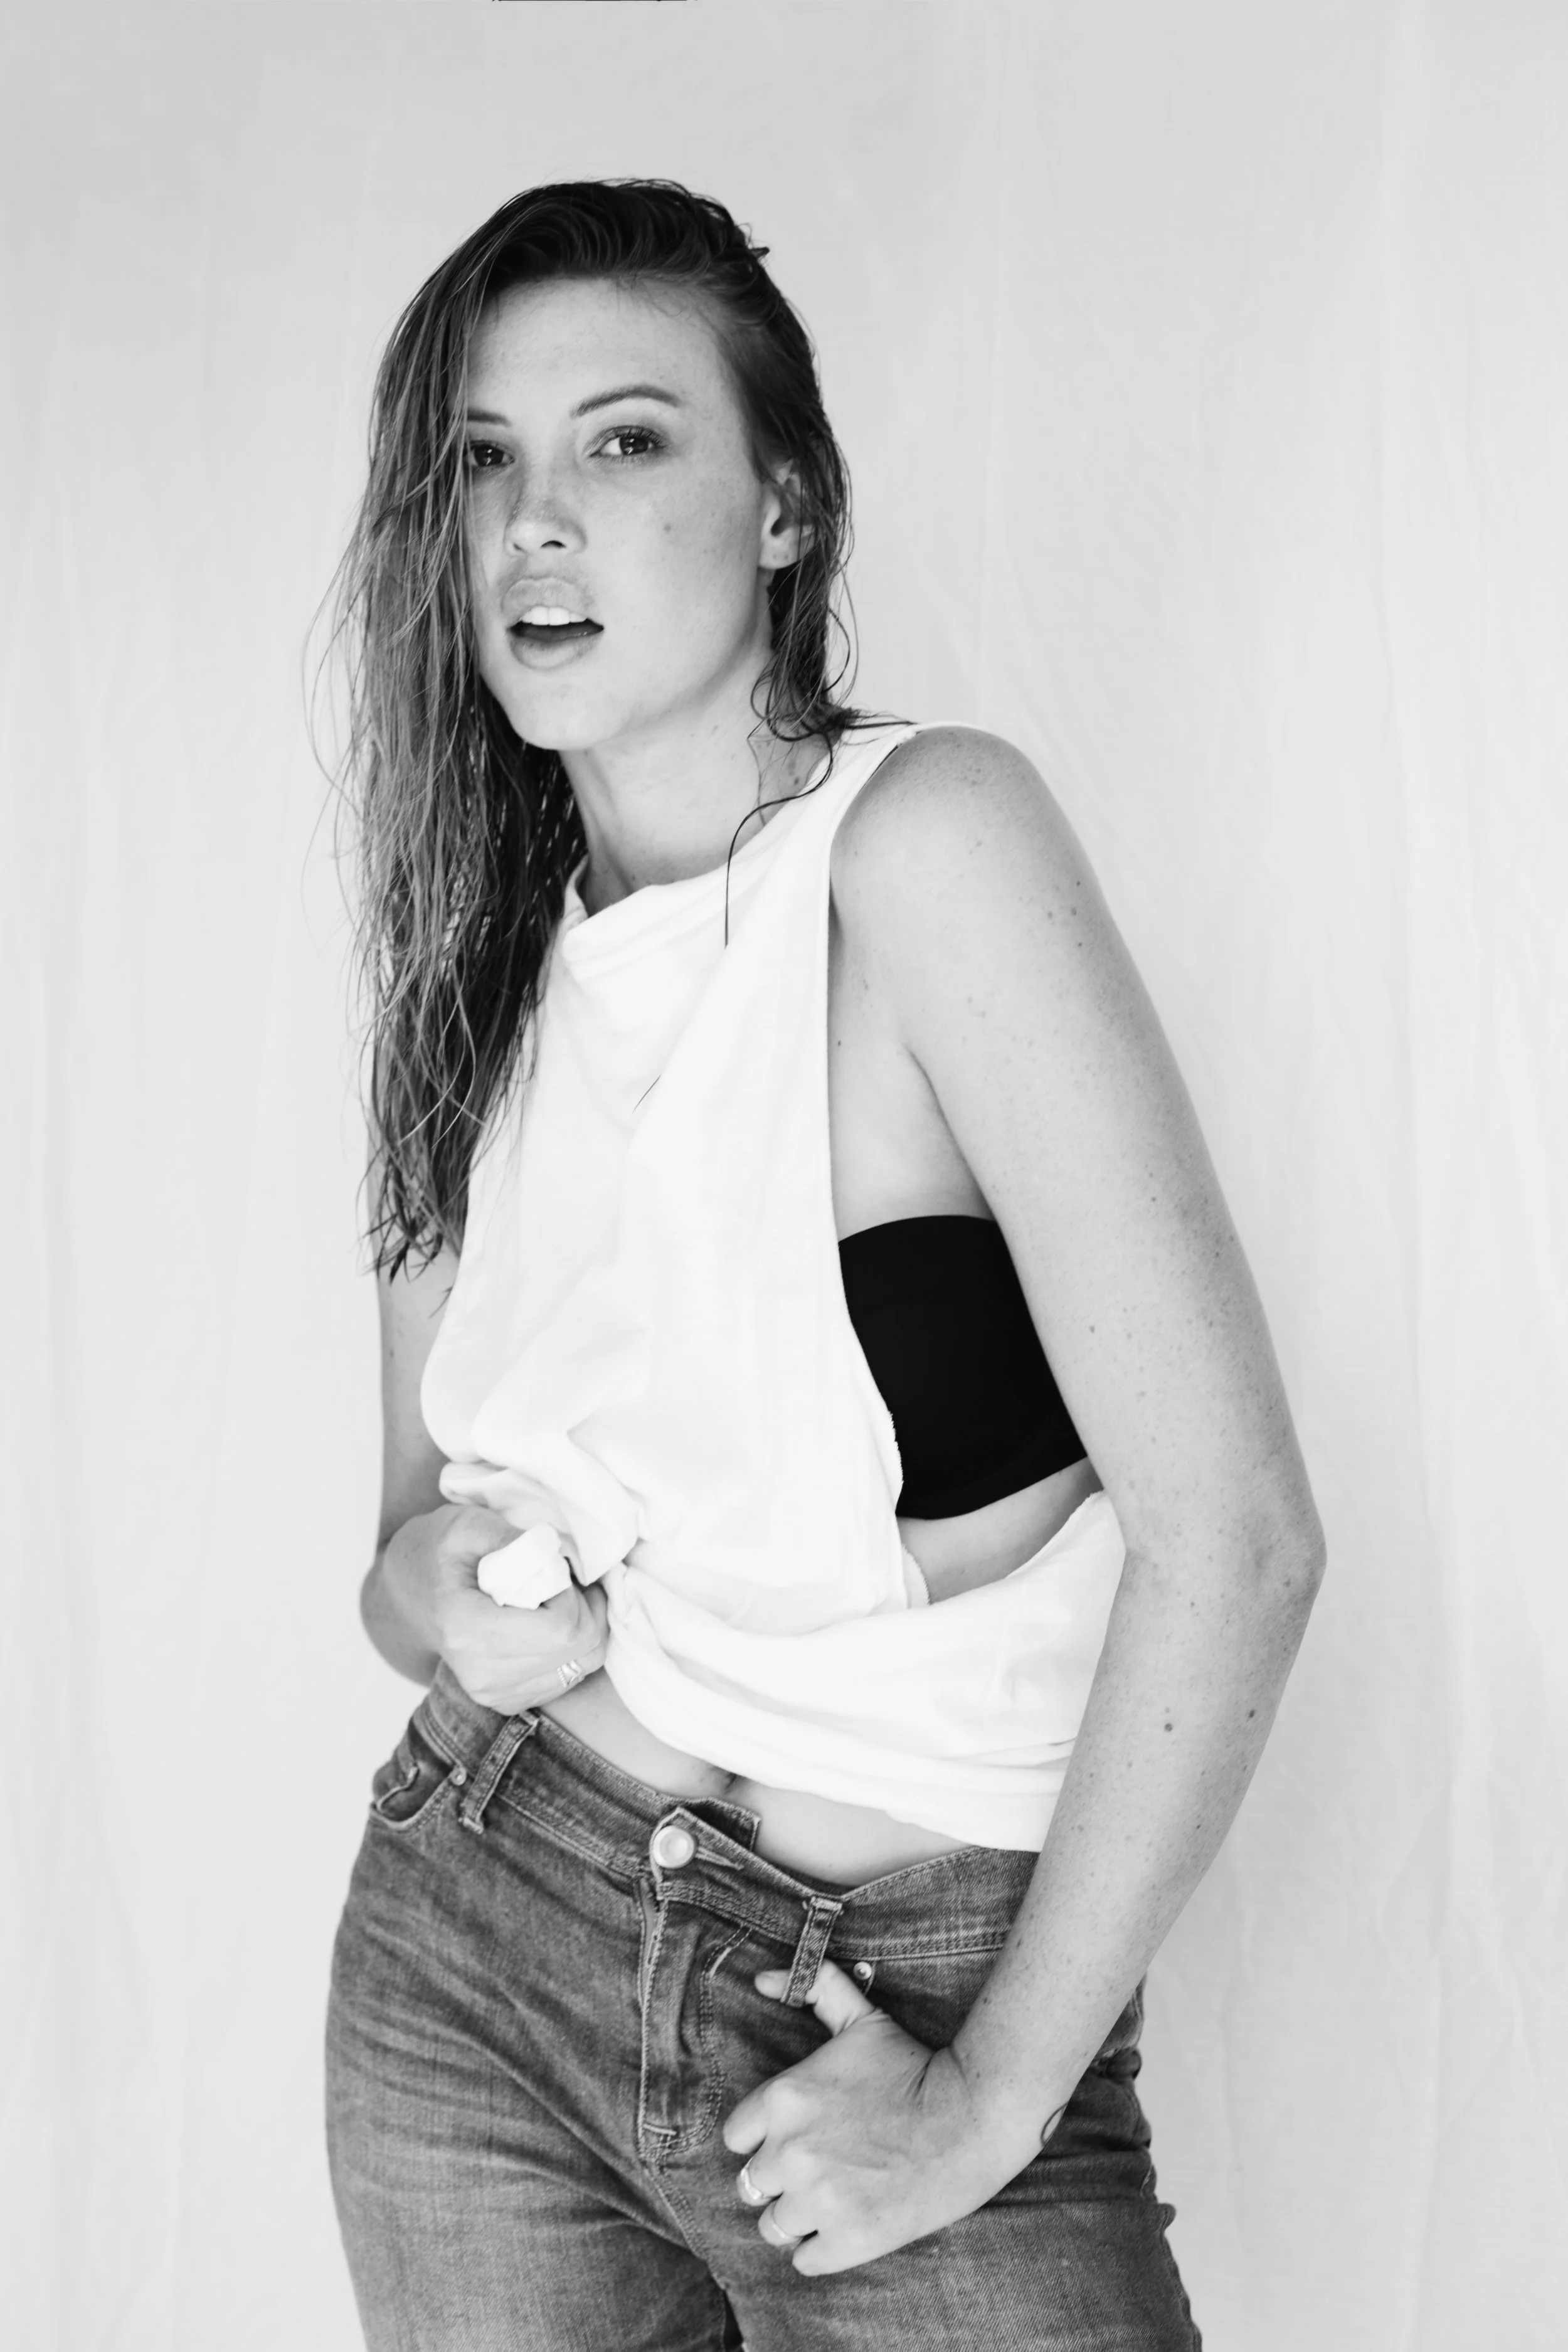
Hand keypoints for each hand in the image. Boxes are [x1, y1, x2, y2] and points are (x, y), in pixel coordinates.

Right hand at [381, 1503, 608, 1712]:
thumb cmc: (438, 1551)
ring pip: (581, 1667)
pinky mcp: (506, 1701)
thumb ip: (509, 1538)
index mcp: (467, 1630)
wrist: (408, 1593)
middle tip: (564, 1579)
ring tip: (557, 1597)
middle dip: (585, 1608)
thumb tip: (550, 1558)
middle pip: (576, 1651)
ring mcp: (493, 1694)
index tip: (553, 1569)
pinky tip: (550, 1621)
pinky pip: (570, 1679)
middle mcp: (481, 1674)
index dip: (571, 1594)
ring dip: (584, 1627)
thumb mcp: (467, 1525)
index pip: (560, 1629)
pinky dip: (573, 1647)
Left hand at [721, 1958, 1009, 2275]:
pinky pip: (804, 2260)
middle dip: (779, 2178)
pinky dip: (820, 2249)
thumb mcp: (859, 2017)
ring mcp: (818, 2202)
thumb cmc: (911, 2066)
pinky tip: (845, 2225)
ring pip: (773, 2226)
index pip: (735, 2138)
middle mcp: (790, 2153)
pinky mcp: (847, 2242)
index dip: (762, 2139)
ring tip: (831, 2199)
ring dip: (796, 2216)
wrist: (969, 2117)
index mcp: (783, 2100)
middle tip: (817, 2169)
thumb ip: (810, 1987)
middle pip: (750, 2185)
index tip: (792, 2137)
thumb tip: (762, 1978)